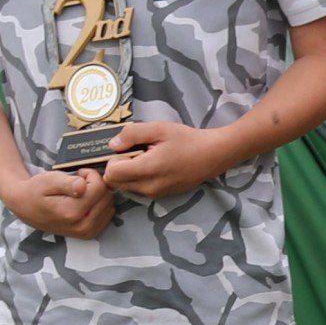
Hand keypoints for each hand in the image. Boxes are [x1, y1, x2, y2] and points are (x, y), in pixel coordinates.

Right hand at [8, 169, 115, 239]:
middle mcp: (82, 226)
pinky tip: (85, 201)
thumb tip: (83, 186)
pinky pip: (108, 214)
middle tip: (79, 182)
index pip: (100, 187)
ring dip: (98, 195)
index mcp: (71, 213)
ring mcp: (87, 232)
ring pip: (109, 204)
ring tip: (81, 192)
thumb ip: (67, 183)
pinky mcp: (90, 233)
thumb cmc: (36, 190)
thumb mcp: (48, 181)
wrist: (26, 208)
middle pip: (106, 196)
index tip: (79, 173)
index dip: (91, 175)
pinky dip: (100, 204)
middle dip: (96, 184)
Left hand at [100, 118, 231, 200]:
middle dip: (120, 167)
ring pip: (126, 187)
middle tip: (137, 152)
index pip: (111, 174)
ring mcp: (155, 194)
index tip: (127, 149)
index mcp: (148, 170)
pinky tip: (155, 166)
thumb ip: (131, 134)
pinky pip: (139, 189)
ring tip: (148, 158)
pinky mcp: (161, 196)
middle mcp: (149, 187)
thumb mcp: (158, 128)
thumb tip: (113, 145)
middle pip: (116, 182)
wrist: (213, 155)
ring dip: (129, 173)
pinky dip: (140, 178)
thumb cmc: (187, 139)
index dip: (113, 159)